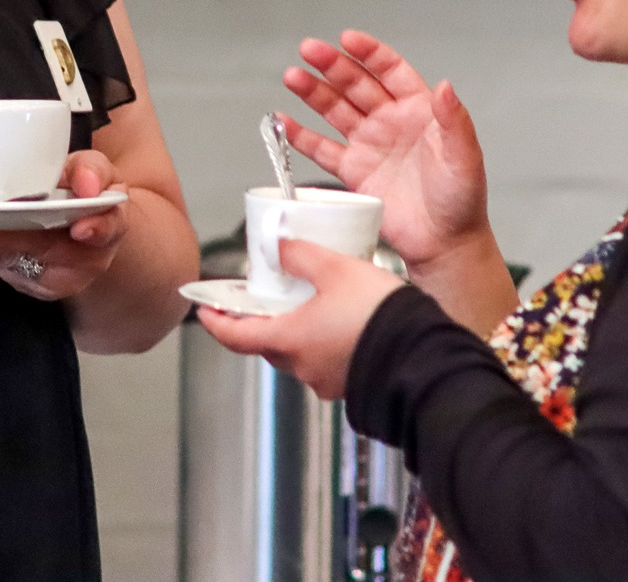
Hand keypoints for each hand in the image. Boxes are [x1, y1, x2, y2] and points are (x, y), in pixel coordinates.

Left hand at [0, 150, 127, 300]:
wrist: (80, 225)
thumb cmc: (83, 191)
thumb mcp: (93, 170)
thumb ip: (90, 170)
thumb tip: (85, 185)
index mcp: (110, 223)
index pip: (110, 228)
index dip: (98, 229)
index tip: (81, 229)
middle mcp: (86, 256)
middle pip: (51, 251)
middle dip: (15, 240)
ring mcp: (56, 273)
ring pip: (21, 262)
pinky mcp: (29, 280)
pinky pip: (2, 265)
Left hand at [195, 239, 404, 399]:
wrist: (423, 354)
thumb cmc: (380, 317)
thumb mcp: (336, 269)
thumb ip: (301, 255)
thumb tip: (279, 247)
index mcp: (290, 341)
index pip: (235, 337)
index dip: (215, 322)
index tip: (203, 311)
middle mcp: (303, 367)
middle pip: (267, 344)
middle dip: (260, 321)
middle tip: (260, 298)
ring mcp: (327, 379)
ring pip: (299, 352)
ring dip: (296, 329)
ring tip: (308, 300)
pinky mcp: (351, 381)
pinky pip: (325, 359)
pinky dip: (322, 340)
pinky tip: (340, 319)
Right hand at [281, 30, 490, 269]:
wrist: (445, 243)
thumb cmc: (461, 199)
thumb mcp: (465, 156)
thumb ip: (454, 120)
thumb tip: (446, 86)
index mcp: (418, 109)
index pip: (389, 70)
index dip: (369, 53)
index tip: (347, 39)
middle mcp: (390, 121)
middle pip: (355, 84)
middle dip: (332, 66)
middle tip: (309, 50)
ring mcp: (369, 144)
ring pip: (335, 110)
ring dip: (313, 92)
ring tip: (293, 77)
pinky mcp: (353, 172)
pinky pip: (322, 149)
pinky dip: (302, 136)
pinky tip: (285, 121)